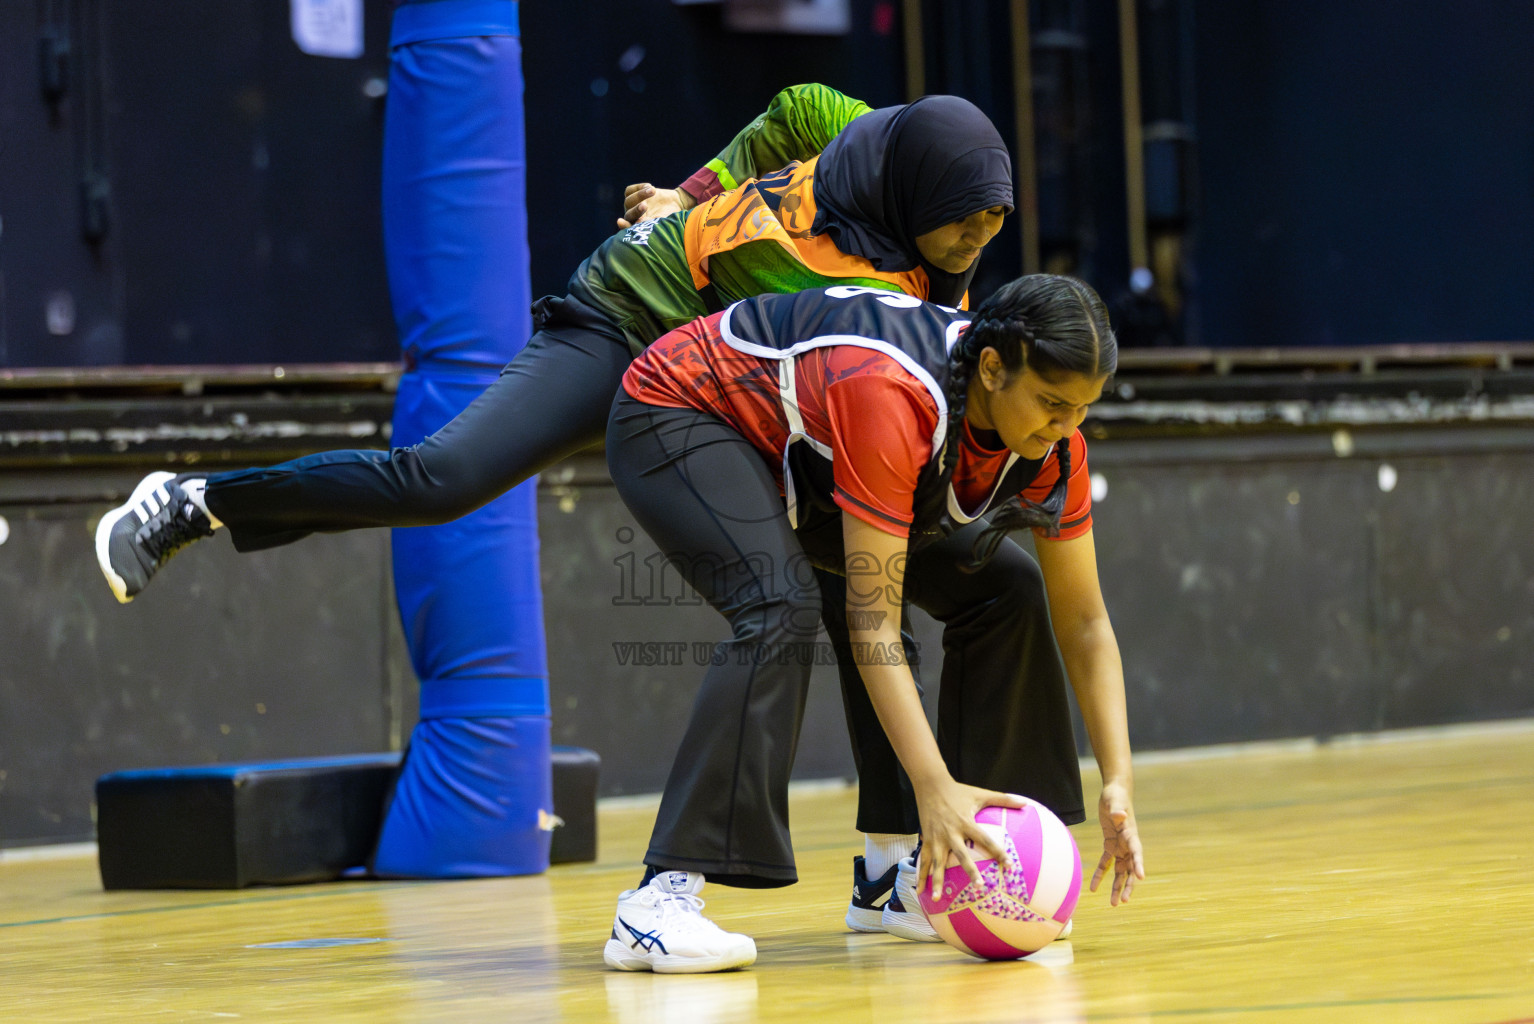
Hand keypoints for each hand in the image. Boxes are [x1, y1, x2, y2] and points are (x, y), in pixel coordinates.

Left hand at [617, 183, 691, 228]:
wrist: (674, 204)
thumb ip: (653, 222)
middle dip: (636, 210)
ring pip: (628, 200)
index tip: (621, 222)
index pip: (628, 229)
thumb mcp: (664, 220)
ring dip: (640, 195)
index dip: (624, 226)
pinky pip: (629, 190)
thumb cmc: (670, 215)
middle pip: (629, 214)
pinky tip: (650, 187)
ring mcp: (631, 205)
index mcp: (639, 227)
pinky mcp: (632, 194)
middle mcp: (632, 217)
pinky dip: (638, 187)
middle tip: (645, 206)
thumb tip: (642, 223)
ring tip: (653, 191)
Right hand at [913, 777, 1027, 899]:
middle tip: (979, 886)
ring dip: (937, 880)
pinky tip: (920, 891)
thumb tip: (1025, 803)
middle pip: (961, 854)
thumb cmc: (958, 791)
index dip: (997, 852)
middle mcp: (951, 832)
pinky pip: (923, 861)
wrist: (930, 785)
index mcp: (966, 822)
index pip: (985, 839)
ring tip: (938, 898)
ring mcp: (936, 838)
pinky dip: (921, 876)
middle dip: (969, 871)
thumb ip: (1003, 799)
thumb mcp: (981, 794)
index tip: (1009, 865)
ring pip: (937, 862)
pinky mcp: (926, 840)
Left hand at [1089, 781, 1144, 905]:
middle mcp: (1128, 844)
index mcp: (1131, 834)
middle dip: (1128, 886)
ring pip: (1120, 871)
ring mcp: (1120, 847)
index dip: (1139, 865)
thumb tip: (1119, 815)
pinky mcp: (1110, 845)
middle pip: (1130, 869)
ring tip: (1113, 903)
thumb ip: (1117, 809)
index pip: (1137, 852)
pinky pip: (1106, 863)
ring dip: (1116, 886)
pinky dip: (1100, 875)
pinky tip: (1093, 888)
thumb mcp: (1114, 801)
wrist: (1114, 792)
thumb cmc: (1115, 796)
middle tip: (1123, 901)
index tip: (1141, 877)